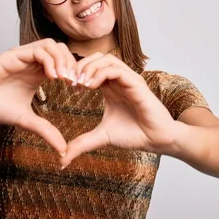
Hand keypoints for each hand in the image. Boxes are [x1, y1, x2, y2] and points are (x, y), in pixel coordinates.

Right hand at [0, 39, 77, 154]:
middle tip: (77, 83)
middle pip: (63, 50)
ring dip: (63, 60)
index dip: (76, 72)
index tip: (80, 89)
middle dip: (74, 64)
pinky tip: (52, 76)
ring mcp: (24, 56)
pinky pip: (39, 49)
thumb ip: (45, 131)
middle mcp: (33, 62)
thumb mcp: (26, 120)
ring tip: (65, 79)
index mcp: (39, 73)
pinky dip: (50, 60)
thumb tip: (63, 149)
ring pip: (53, 45)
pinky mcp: (14, 54)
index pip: (65, 62)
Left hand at [59, 53, 176, 167]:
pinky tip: (91, 86)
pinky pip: (116, 70)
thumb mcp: (101, 137)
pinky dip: (100, 74)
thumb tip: (61, 160)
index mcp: (110, 88)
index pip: (91, 67)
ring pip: (106, 59)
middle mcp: (119, 80)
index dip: (76, 73)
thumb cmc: (134, 135)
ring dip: (89, 68)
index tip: (67, 86)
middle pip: (97, 58)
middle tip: (70, 81)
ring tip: (80, 83)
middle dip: (80, 66)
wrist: (156, 140)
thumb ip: (82, 144)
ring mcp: (128, 80)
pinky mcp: (136, 84)